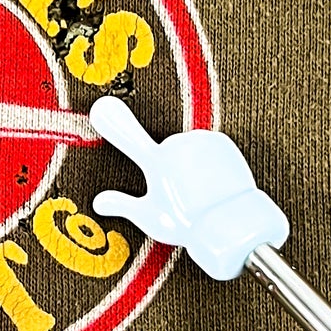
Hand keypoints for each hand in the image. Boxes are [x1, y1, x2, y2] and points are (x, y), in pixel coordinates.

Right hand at [88, 96, 289, 281]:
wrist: (231, 224)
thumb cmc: (188, 225)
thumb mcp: (150, 216)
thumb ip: (121, 204)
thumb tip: (100, 203)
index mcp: (156, 162)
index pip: (129, 137)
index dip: (112, 120)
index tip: (101, 105)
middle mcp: (177, 146)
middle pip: (167, 151)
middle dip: (170, 167)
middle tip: (179, 195)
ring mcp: (201, 142)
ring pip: (188, 148)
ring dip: (190, 163)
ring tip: (199, 191)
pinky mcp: (222, 142)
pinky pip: (209, 147)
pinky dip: (210, 160)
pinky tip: (214, 182)